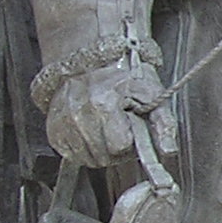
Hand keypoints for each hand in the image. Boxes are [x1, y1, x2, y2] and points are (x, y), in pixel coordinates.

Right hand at [45, 62, 173, 168]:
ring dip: (100, 150)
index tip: (129, 126)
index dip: (129, 140)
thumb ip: (163, 124)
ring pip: (87, 160)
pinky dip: (84, 149)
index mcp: (103, 103)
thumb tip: (169, 151)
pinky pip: (72, 156)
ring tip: (105, 129)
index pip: (119, 146)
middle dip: (115, 148)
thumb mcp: (150, 93)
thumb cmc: (123, 78)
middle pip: (103, 157)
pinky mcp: (53, 131)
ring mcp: (62, 123)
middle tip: (118, 129)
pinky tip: (90, 132)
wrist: (90, 62)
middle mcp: (78, 114)